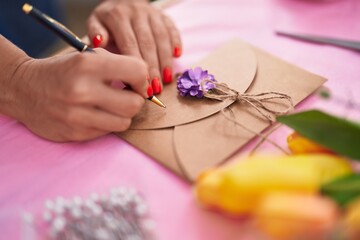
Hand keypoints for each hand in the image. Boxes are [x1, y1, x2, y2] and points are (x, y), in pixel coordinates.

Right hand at [9, 49, 148, 141]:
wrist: (24, 89)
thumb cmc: (63, 71)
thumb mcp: (87, 56)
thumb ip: (117, 64)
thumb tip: (146, 82)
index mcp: (88, 65)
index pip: (137, 71)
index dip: (142, 78)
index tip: (137, 82)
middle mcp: (83, 90)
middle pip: (135, 104)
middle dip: (135, 100)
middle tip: (126, 96)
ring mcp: (78, 115)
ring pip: (124, 122)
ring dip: (122, 115)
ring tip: (111, 106)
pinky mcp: (75, 134)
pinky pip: (107, 132)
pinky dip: (107, 124)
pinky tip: (96, 115)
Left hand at [87, 0, 181, 93]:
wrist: (122, 1)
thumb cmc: (108, 20)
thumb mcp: (95, 23)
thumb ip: (95, 33)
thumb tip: (99, 42)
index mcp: (119, 16)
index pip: (130, 43)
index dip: (137, 65)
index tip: (141, 84)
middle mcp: (137, 12)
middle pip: (148, 43)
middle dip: (153, 68)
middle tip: (156, 88)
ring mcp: (152, 13)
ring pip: (162, 38)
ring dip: (166, 60)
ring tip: (166, 79)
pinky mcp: (164, 15)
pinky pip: (172, 29)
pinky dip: (176, 42)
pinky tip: (177, 56)